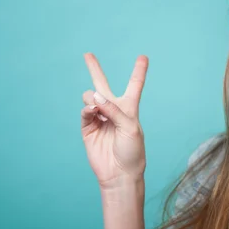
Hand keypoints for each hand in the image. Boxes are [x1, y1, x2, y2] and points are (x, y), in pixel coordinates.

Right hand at [81, 53, 148, 188]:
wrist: (119, 173)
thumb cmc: (132, 151)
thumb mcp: (130, 127)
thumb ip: (113, 110)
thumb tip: (93, 97)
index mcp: (129, 108)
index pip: (134, 85)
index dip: (139, 70)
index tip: (143, 56)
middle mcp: (113, 110)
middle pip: (102, 85)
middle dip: (94, 69)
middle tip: (87, 54)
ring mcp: (99, 118)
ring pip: (90, 97)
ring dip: (92, 98)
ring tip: (97, 108)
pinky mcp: (88, 128)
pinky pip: (84, 112)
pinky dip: (87, 109)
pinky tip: (92, 112)